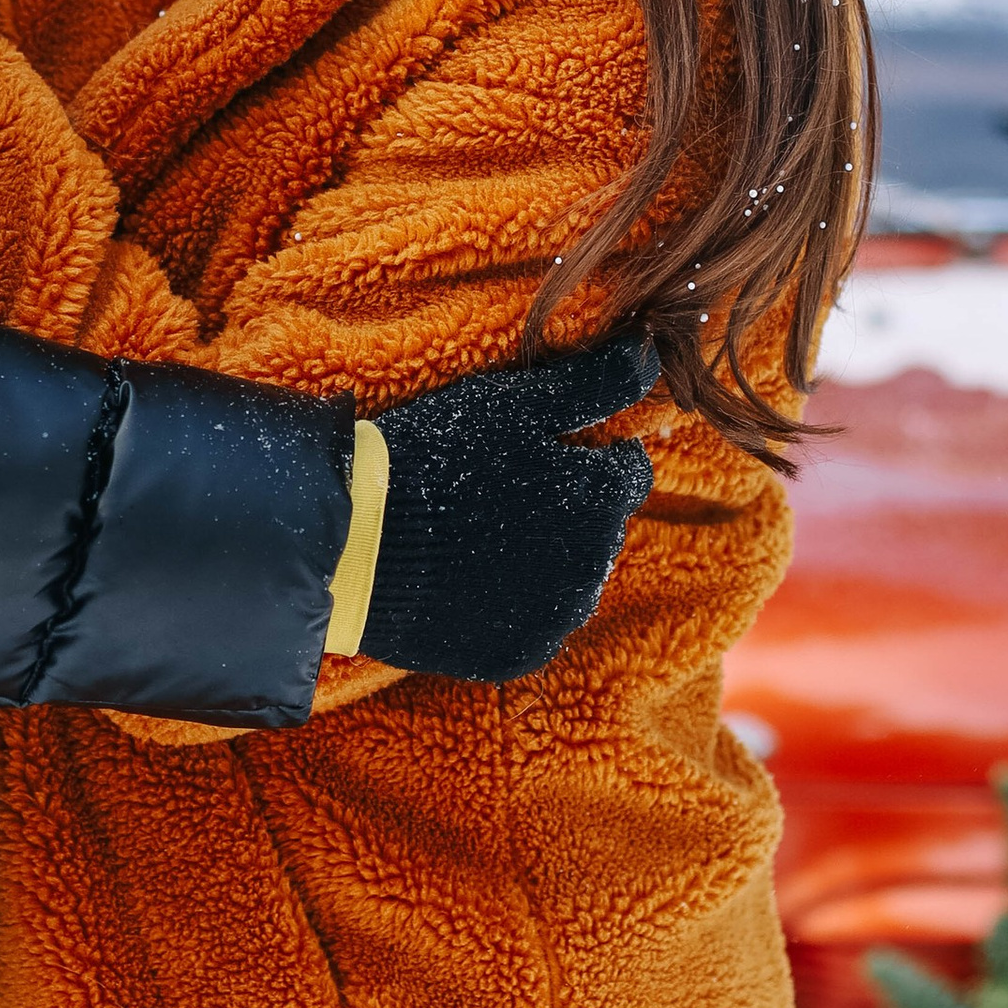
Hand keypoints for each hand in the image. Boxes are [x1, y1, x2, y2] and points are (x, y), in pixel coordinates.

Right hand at [360, 329, 656, 681]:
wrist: (355, 542)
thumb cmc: (437, 455)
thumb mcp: (518, 401)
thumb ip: (596, 380)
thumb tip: (652, 352)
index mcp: (605, 497)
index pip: (627, 470)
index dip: (584, 452)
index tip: (535, 448)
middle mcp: (597, 565)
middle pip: (599, 526)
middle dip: (565, 506)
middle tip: (498, 488)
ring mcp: (558, 617)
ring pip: (568, 577)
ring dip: (541, 557)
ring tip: (477, 535)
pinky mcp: (518, 655)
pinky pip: (533, 624)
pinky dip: (510, 603)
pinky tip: (467, 579)